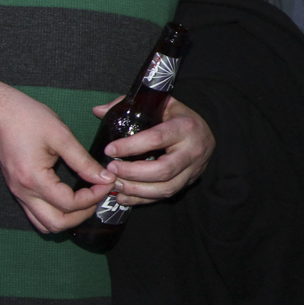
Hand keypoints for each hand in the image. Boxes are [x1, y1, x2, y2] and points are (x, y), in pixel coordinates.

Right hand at [0, 87, 111, 233]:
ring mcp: (18, 193)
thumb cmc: (28, 118)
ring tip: (87, 198)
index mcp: (33, 179)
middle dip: (82, 214)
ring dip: (68, 218)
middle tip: (99, 194)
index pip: (69, 204)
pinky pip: (37, 213)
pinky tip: (70, 197)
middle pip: (56, 224)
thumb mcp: (61, 136)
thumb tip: (105, 177)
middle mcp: (23, 193)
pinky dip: (56, 212)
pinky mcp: (18, 189)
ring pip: (45, 224)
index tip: (108, 182)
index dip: (94, 197)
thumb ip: (83, 161)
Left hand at [96, 96, 215, 205]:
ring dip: (136, 190)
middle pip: (163, 169)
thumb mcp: (161, 104)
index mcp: (186, 127)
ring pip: (165, 188)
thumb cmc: (178, 117)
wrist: (205, 133)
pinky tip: (124, 197)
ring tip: (115, 185)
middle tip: (111, 170)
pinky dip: (142, 200)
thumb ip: (129, 105)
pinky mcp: (188, 183)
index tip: (110, 149)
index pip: (157, 138)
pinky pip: (165, 196)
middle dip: (133, 172)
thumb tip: (97, 111)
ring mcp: (193, 170)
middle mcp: (192, 151)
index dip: (131, 146)